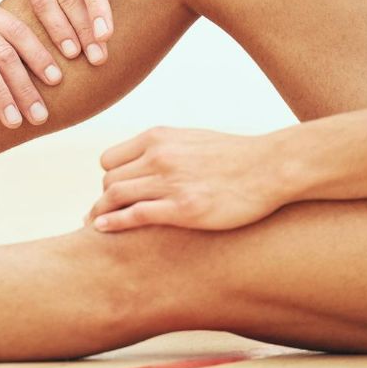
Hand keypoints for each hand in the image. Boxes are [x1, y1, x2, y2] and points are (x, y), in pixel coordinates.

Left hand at [87, 127, 284, 231]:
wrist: (271, 166)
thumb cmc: (236, 156)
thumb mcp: (193, 139)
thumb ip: (166, 148)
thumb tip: (148, 160)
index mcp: (159, 137)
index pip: (110, 160)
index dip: (109, 179)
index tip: (116, 194)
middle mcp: (159, 156)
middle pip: (109, 180)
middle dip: (105, 199)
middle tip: (107, 215)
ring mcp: (170, 182)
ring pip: (114, 196)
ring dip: (101, 213)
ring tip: (95, 225)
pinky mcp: (183, 208)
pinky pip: (134, 214)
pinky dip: (112, 223)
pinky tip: (102, 230)